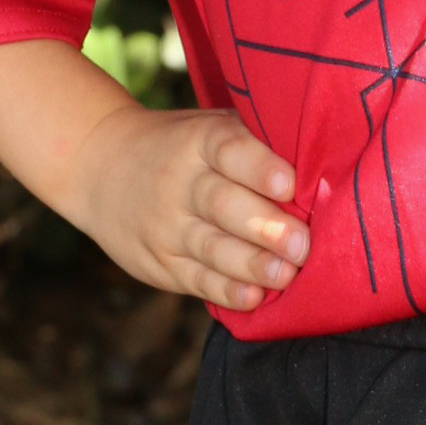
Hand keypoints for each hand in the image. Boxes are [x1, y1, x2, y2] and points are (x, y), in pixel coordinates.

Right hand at [68, 103, 309, 309]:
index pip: (230, 150)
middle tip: (302, 244)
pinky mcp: (161, 262)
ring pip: (211, 247)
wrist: (100, 165)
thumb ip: (256, 140)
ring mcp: (167, 225)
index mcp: (200, 141)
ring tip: (286, 275)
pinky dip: (224, 290)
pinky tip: (252, 298)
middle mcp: (181, 182)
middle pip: (222, 204)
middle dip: (264, 226)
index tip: (290, 184)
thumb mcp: (210, 126)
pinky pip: (195, 278)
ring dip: (250, 264)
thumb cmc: (184, 146)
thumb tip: (325, 161)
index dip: (259, 167)